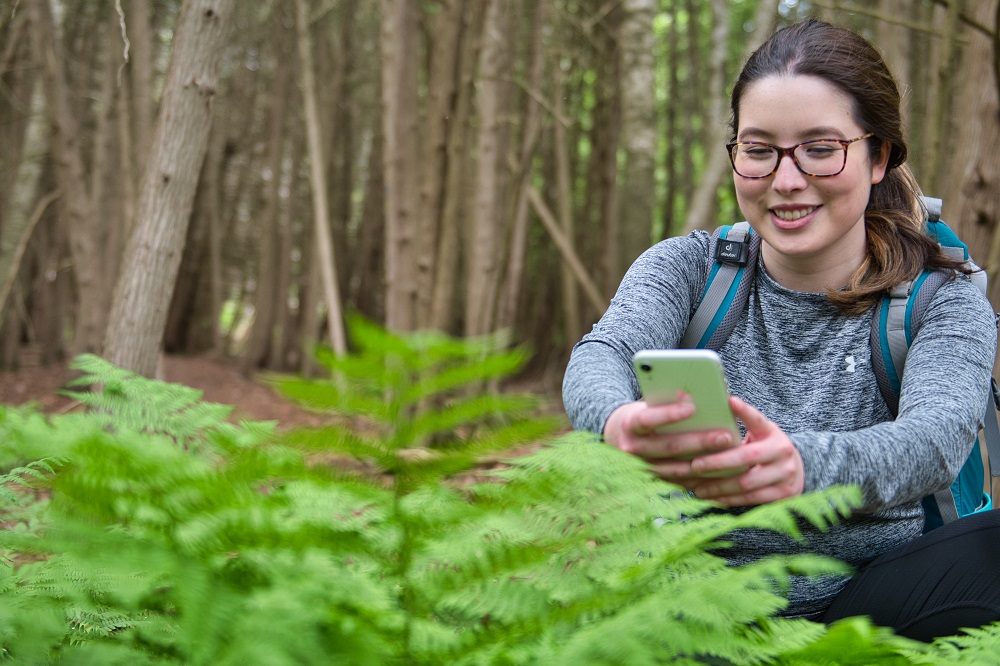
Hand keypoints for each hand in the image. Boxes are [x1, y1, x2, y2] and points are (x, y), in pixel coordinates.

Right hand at [603, 398, 739, 483]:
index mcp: (630, 425)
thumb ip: (666, 401)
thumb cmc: (643, 414)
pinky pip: (681, 482)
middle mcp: (633, 449)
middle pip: (669, 446)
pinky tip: (722, 472)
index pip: (647, 419)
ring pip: (677, 469)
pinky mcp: (655, 481)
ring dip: (705, 463)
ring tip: (728, 455)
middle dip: (699, 442)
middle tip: (725, 436)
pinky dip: (701, 478)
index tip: (692, 407)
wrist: (619, 438)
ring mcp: (644, 468)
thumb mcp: (648, 403)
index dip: (669, 415)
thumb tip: (694, 397)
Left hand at [687, 396, 803, 505]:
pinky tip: (712, 498)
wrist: (796, 470)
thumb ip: (740, 427)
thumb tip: (710, 412)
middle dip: (717, 463)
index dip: (745, 411)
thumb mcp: (759, 433)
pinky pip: (751, 499)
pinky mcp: (783, 495)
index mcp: (772, 432)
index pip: (758, 420)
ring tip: (696, 488)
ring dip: (718, 487)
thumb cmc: (765, 447)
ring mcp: (785, 475)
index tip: (730, 401)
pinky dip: (729, 499)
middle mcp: (782, 451)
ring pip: (746, 484)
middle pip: (746, 458)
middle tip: (695, 466)